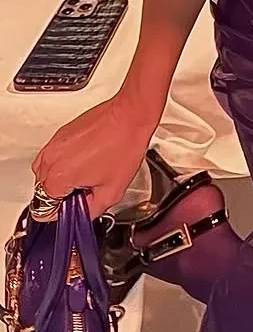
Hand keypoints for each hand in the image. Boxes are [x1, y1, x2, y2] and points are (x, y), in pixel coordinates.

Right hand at [32, 92, 159, 217]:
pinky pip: (52, 157)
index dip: (63, 212)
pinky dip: (62, 163)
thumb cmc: (125, 144)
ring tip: (87, 172)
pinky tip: (85, 159)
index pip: (42, 210)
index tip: (77, 204)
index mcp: (58, 177)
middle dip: (62, 196)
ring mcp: (54, 144)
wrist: (131, 115)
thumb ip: (90, 211)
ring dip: (60, 179)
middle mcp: (50, 159)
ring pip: (44, 174)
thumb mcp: (112, 191)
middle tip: (87, 189)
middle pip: (42, 192)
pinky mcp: (60, 134)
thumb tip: (80, 216)